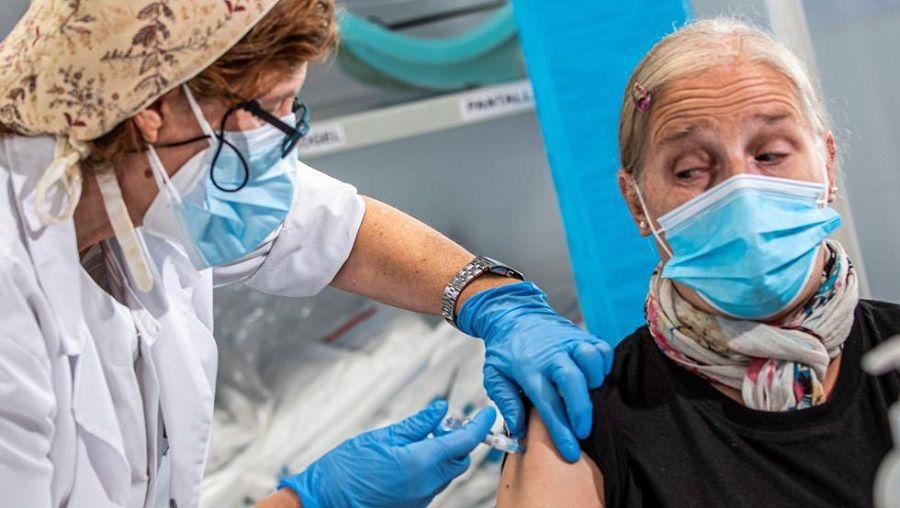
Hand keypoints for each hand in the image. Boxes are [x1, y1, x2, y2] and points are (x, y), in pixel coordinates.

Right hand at [277, 400, 495, 507]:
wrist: (323, 502)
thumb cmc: (344, 470)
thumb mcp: (381, 438)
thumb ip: (415, 425)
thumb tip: (439, 411)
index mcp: (420, 463)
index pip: (463, 442)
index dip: (479, 425)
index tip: (488, 413)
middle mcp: (426, 485)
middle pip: (460, 459)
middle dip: (461, 439)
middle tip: (448, 421)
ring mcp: (420, 498)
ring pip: (447, 472)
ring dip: (446, 452)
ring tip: (428, 435)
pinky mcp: (413, 504)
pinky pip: (433, 483)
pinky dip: (433, 466)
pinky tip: (416, 453)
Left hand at [457, 282, 612, 461]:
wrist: (512, 314)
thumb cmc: (505, 350)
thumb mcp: (494, 376)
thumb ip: (507, 403)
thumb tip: (519, 430)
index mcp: (528, 368)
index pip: (547, 403)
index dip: (560, 430)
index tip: (570, 451)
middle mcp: (551, 354)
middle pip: (573, 382)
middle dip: (581, 411)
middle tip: (583, 432)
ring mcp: (569, 342)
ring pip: (591, 360)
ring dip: (594, 382)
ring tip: (587, 395)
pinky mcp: (582, 334)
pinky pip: (602, 350)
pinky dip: (603, 365)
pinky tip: (593, 376)